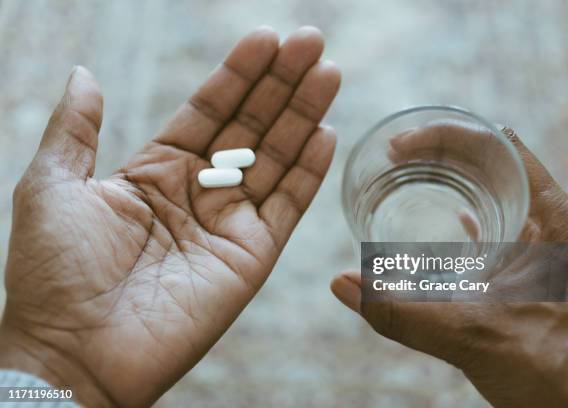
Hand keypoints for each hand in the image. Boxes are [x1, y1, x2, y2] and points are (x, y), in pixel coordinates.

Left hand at [1, 26, 339, 406]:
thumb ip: (76, 129)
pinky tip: (325, 132)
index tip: (265, 37)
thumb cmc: (53, 273)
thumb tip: (84, 73)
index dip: (237, 73)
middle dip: (280, 83)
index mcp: (156, 171)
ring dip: (303, 115)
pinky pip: (287, 207)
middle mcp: (198, 192)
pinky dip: (308, 171)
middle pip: (249, 126)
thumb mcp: (51, 186)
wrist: (74, 353)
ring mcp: (228, 224)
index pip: (208, 110)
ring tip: (327, 72)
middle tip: (310, 41)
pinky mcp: (251, 257)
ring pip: (275, 159)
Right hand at [331, 125, 567, 406]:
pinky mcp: (541, 267)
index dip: (443, 134)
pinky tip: (450, 220)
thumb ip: (400, 312)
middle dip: (440, 151)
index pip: (496, 144)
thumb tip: (343, 284)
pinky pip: (503, 222)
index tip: (399, 145)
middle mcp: (554, 221)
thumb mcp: (471, 335)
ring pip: (497, 189)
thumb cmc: (558, 373)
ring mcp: (550, 244)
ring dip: (454, 178)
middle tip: (394, 157)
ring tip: (410, 176)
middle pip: (494, 160)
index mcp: (551, 217)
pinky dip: (470, 211)